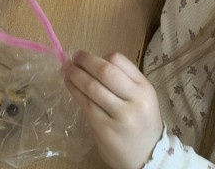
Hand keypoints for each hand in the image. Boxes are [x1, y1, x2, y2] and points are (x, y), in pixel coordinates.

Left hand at [63, 50, 163, 168]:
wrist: (148, 157)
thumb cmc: (141, 123)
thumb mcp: (141, 98)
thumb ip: (123, 80)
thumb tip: (90, 62)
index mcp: (145, 88)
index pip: (118, 61)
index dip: (99, 56)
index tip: (85, 56)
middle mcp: (135, 101)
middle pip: (105, 71)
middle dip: (85, 61)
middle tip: (72, 57)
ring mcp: (120, 116)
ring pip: (92, 87)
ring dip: (75, 75)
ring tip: (66, 69)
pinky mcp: (105, 129)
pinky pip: (86, 104)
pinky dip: (74, 90)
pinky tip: (69, 85)